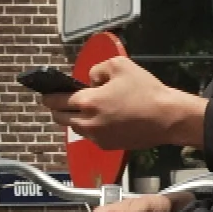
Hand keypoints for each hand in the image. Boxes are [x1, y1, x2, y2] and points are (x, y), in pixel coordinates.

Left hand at [41, 56, 207, 150]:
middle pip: (59, 118)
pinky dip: (90, 127)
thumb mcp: (119, 65)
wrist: (167, 118)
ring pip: (74, 128)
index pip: (55, 101)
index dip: (48, 96)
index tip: (45, 94)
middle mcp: (87, 122)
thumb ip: (96, 70)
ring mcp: (96, 137)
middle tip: (62, 101)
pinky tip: (103, 118)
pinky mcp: (107, 145)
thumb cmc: (145, 90)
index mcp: (87, 102)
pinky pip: (90, 135)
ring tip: (86, 108)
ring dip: (74, 118)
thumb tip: (90, 80)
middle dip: (57, 109)